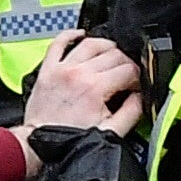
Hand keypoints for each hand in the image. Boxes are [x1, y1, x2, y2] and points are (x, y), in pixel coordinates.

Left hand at [21, 32, 143, 136]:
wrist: (39, 145)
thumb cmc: (69, 141)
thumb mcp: (110, 132)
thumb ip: (131, 112)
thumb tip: (140, 97)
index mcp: (96, 88)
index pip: (128, 70)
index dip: (137, 78)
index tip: (135, 87)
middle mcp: (79, 73)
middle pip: (113, 55)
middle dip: (126, 64)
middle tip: (126, 76)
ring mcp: (62, 68)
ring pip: (91, 44)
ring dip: (106, 46)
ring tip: (112, 54)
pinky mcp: (48, 69)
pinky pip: (59, 43)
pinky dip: (71, 35)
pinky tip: (81, 35)